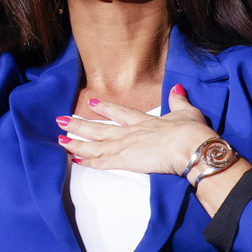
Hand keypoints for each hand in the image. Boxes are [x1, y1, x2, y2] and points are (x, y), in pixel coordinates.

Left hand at [56, 85, 216, 175]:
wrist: (190, 146)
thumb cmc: (192, 132)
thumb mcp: (187, 112)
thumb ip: (178, 101)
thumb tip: (177, 88)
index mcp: (145, 121)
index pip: (120, 113)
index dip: (104, 109)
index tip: (91, 103)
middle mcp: (131, 132)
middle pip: (99, 128)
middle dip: (80, 124)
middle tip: (62, 120)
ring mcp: (126, 146)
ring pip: (95, 145)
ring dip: (76, 143)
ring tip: (60, 139)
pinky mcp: (125, 161)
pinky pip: (101, 162)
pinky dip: (88, 161)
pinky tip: (75, 160)